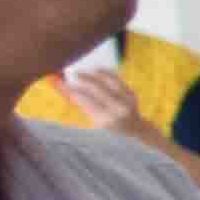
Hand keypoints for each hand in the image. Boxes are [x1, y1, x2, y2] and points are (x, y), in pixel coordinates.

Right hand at [58, 61, 177, 153]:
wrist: (135, 130)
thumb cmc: (109, 128)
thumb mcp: (94, 121)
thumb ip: (82, 106)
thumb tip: (65, 89)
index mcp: (105, 120)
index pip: (87, 101)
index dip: (75, 91)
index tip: (64, 84)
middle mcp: (117, 110)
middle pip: (98, 89)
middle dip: (84, 79)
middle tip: (72, 73)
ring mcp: (127, 101)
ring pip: (109, 82)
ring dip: (94, 74)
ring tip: (83, 71)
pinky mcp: (132, 94)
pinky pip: (118, 81)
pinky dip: (107, 74)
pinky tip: (97, 69)